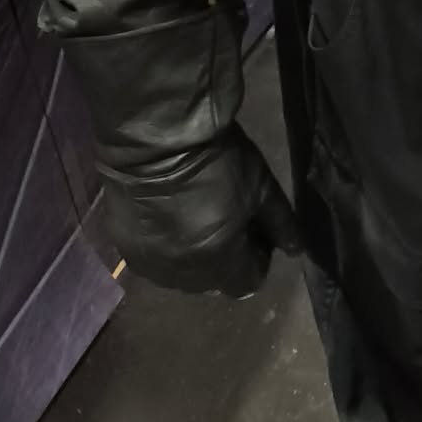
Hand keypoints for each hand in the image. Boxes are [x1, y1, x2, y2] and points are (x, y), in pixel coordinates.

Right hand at [99, 123, 302, 298]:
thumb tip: (297, 251)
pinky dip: (162, 242)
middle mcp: (183, 275)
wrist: (156, 138)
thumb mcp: (260, 185)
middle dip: (225, 256)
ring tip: (193, 214)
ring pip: (180, 272)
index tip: (255, 230)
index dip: (257, 258)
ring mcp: (150, 263)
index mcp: (220, 262)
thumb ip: (281, 223)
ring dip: (192, 253)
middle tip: (225, 217)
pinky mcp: (124, 246)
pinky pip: (152, 256)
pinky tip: (166, 212)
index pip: (248, 283)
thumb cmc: (216, 159)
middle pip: (214, 280)